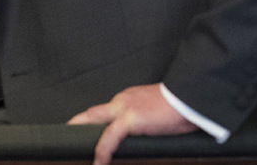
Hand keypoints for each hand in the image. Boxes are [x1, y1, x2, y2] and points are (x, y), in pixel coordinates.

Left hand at [67, 84, 197, 164]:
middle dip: (77, 124)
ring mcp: (123, 109)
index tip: (86, 129)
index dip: (94, 121)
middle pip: (92, 113)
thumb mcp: (159, 112)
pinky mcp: (130, 119)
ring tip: (73, 150)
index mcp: (128, 99)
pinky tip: (99, 163)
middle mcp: (122, 101)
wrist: (191, 98)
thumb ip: (147, 121)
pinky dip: (102, 151)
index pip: (105, 111)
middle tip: (66, 134)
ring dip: (82, 135)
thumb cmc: (182, 107)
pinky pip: (109, 138)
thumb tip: (147, 133)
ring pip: (94, 120)